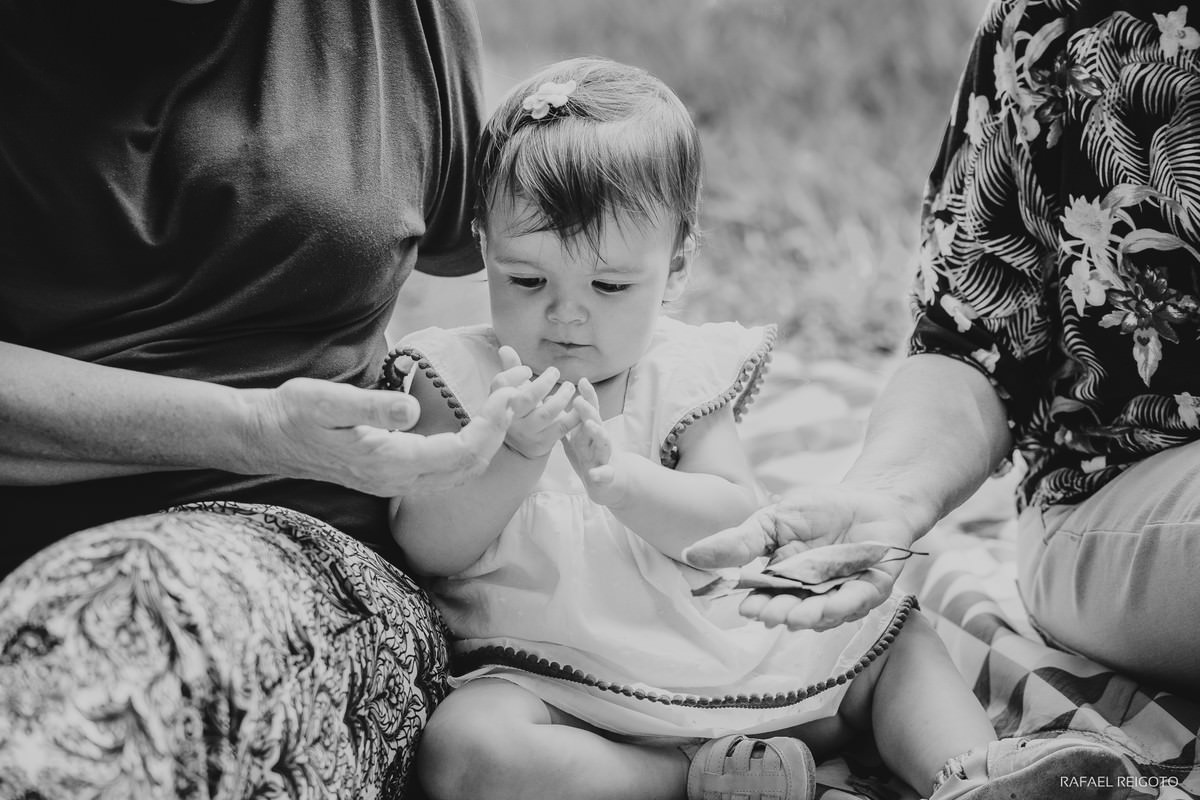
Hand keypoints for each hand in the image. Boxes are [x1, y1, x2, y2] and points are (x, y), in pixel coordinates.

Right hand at [248, 376, 517, 496]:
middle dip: (499, 430)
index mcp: (389, 462)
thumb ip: (372, 407)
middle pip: (470, 466)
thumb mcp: (327, 401)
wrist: (267, 437)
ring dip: (488, 438)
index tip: (507, 394)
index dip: (491, 426)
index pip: (461, 452)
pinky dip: (470, 445)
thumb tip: (411, 410)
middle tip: (517, 390)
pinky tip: (475, 419)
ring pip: (461, 471)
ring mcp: (396, 481)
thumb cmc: (294, 414)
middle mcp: (399, 479)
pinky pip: (446, 468)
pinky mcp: (393, 474)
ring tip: (504, 401)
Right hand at [493, 346, 580, 458]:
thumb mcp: (510, 390)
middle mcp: (511, 418)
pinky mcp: (543, 442)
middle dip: (545, 381)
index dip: (517, 373)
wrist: (518, 446)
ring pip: (548, 412)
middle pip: (528, 397)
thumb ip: (510, 369)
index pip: (502, 382)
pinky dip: (574, 414)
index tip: (529, 370)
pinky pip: (563, 427)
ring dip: (563, 396)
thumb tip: (506, 347)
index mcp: (499, 401)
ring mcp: (527, 432)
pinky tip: (581, 403)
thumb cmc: (517, 409)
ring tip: (569, 387)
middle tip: (555, 372)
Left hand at [562, 379, 625, 505]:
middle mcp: (599, 441)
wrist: (612, 484)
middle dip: (589, 411)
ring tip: (589, 425)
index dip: (588, 396)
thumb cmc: (592, 457)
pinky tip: (594, 474)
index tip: (582, 380)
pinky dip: (600, 474)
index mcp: (591, 432)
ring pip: (604, 443)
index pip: (591, 411)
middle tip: (579, 400)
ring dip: (598, 433)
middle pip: (596, 422)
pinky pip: (605, 475)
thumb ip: (567, 423)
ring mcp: (604, 458)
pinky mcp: (607, 477)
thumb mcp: (578, 438)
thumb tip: (549, 402)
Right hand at [682, 485, 922, 630]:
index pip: (767, 598)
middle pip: (795, 609)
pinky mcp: (874, 588)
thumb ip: (737, 541)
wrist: (868, 496)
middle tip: (771, 614)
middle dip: (783, 613)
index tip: (747, 608)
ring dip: (812, 616)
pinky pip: (860, 600)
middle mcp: (812, 594)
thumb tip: (691, 554)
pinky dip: (847, 604)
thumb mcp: (770, 521)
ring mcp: (843, 593)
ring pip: (826, 612)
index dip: (758, 605)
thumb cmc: (818, 510)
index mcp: (785, 581)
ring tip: (798, 617)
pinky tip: (833, 606)